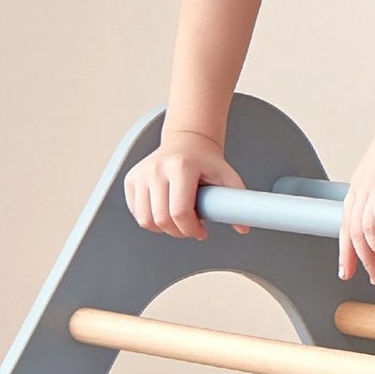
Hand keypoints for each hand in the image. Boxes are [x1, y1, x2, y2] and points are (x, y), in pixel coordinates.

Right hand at [124, 131, 251, 240]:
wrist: (187, 141)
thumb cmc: (206, 161)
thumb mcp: (227, 176)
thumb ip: (237, 201)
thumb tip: (243, 227)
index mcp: (181, 167)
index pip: (180, 212)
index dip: (191, 230)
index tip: (201, 232)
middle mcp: (157, 169)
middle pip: (162, 219)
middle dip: (179, 232)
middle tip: (191, 228)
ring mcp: (141, 174)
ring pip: (146, 220)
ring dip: (163, 229)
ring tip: (178, 220)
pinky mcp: (131, 180)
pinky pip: (137, 213)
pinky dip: (150, 220)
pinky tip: (165, 212)